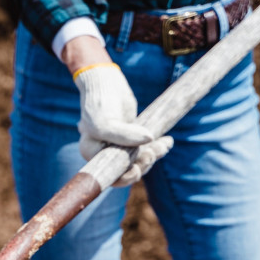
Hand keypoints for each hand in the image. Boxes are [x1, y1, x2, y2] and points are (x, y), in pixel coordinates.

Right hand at [72, 61, 172, 185]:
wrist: (106, 82)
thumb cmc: (100, 102)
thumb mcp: (106, 122)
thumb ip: (123, 135)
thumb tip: (149, 140)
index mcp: (92, 154)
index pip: (109, 176)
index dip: (125, 178)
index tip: (137, 169)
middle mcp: (104, 153)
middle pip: (126, 170)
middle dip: (143, 164)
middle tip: (152, 152)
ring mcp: (119, 146)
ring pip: (139, 160)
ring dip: (153, 154)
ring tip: (164, 144)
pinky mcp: (132, 137)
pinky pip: (146, 148)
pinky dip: (158, 147)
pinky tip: (167, 141)